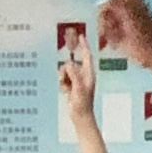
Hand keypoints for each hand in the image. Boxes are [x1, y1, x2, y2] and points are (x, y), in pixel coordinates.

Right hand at [57, 37, 108, 152]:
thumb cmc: (82, 104)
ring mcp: (77, 81)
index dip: (84, 45)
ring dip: (63, 79)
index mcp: (89, 74)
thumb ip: (74, 75)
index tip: (81, 35)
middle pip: (72, 64)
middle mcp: (84, 76)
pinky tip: (66, 92)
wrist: (81, 117)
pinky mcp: (71, 86)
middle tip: (66, 79)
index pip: (87, 56)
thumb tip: (69, 65)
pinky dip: (62, 84)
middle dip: (66, 71)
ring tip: (67, 91)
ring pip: (65, 71)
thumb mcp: (78, 89)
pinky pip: (63, 79)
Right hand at [91, 0, 151, 70]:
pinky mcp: (117, 31)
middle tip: (118, 28)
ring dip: (108, 29)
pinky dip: (109, 37)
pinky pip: (103, 30)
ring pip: (101, 19)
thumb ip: (115, 4)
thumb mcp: (130, 13)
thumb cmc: (147, 34)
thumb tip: (104, 4)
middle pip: (103, 6)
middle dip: (106, 19)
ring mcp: (120, 18)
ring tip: (121, 36)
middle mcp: (125, 5)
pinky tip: (120, 41)